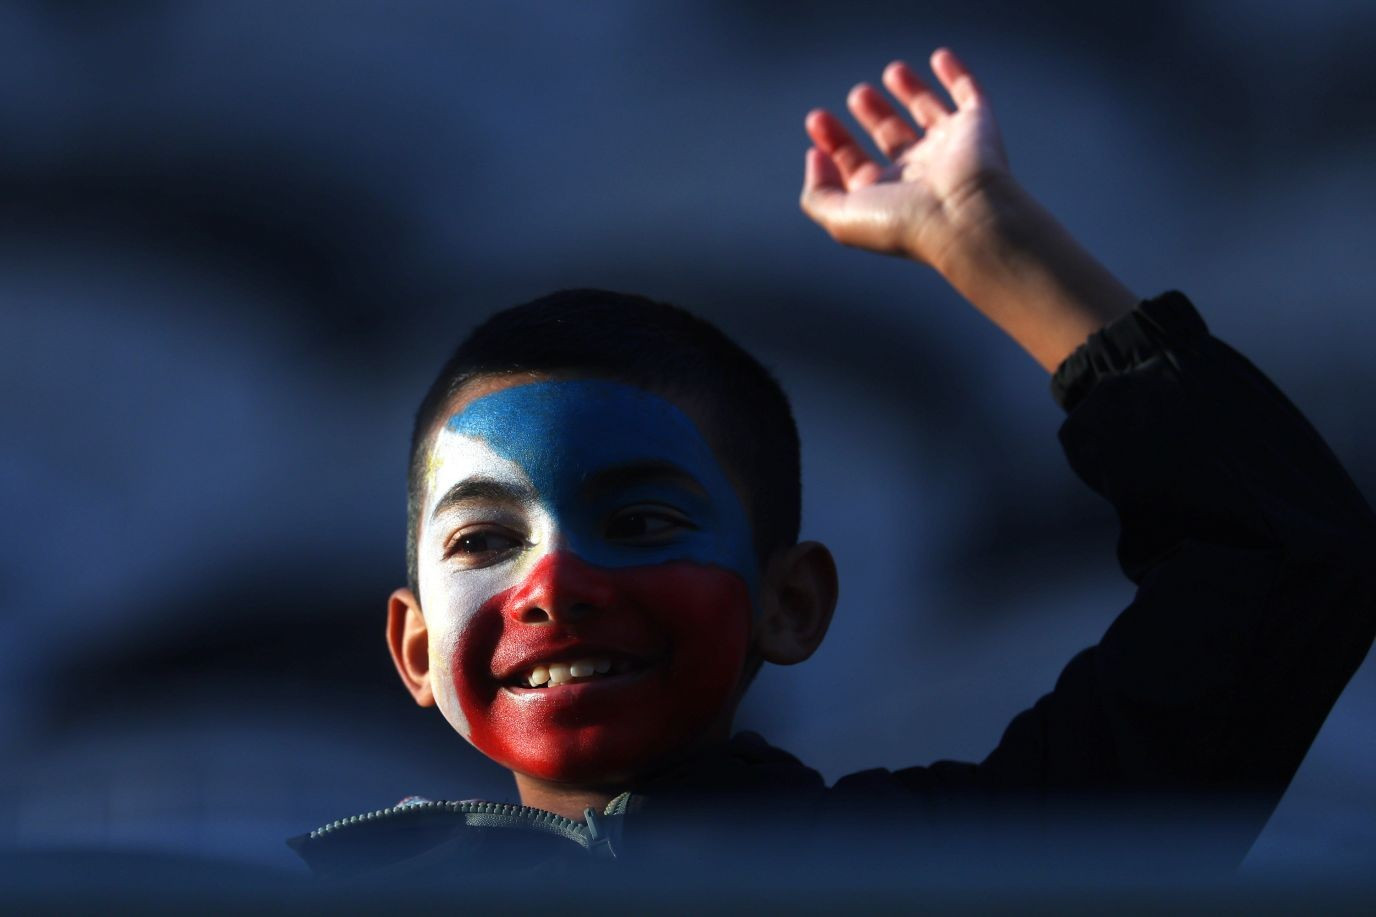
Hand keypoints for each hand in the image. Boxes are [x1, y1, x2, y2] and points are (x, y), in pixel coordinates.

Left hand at [800, 48, 1010, 267]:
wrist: (965, 217)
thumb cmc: (903, 221)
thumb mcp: (841, 216)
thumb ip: (817, 192)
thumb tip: (816, 157)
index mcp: (887, 197)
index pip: (856, 166)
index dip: (835, 143)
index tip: (817, 119)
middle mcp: (919, 174)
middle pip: (892, 137)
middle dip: (874, 115)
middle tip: (858, 95)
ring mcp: (950, 149)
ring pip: (928, 114)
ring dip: (911, 91)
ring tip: (892, 70)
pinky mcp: (978, 126)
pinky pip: (969, 94)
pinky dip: (957, 74)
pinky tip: (939, 57)